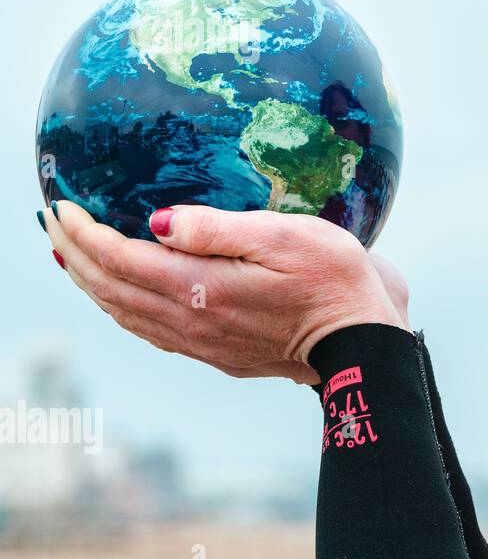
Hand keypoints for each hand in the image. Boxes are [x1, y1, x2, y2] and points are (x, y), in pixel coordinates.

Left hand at [42, 201, 407, 380]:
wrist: (362, 343)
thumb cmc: (333, 280)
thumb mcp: (286, 236)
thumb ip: (218, 228)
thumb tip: (157, 221)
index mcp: (201, 287)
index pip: (120, 259)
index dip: (85, 232)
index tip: (63, 205)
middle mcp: (190, 321)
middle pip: (111, 288)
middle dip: (75, 254)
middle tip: (53, 220)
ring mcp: (201, 343)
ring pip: (124, 312)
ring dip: (91, 282)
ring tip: (71, 256)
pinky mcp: (216, 353)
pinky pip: (149, 330)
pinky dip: (119, 307)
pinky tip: (119, 296)